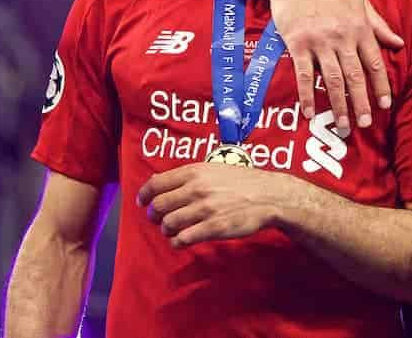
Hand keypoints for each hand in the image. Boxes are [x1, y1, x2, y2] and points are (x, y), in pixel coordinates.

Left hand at [136, 162, 294, 247]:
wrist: (269, 195)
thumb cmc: (241, 181)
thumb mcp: (213, 169)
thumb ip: (186, 176)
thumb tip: (156, 181)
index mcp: (194, 172)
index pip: (156, 184)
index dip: (144, 195)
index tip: (143, 203)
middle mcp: (197, 189)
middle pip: (159, 206)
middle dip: (155, 215)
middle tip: (159, 219)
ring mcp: (205, 209)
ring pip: (168, 224)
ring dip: (167, 229)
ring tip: (173, 230)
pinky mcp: (214, 228)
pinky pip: (183, 239)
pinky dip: (177, 242)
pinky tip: (182, 240)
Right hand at [267, 0, 403, 131]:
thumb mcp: (359, 1)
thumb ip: (379, 25)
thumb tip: (399, 44)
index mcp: (360, 28)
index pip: (375, 63)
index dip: (381, 86)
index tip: (386, 106)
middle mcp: (342, 37)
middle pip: (355, 76)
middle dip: (361, 103)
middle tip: (365, 125)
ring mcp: (319, 41)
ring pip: (332, 80)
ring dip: (338, 105)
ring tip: (343, 125)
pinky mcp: (297, 43)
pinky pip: (304, 75)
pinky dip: (307, 95)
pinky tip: (310, 112)